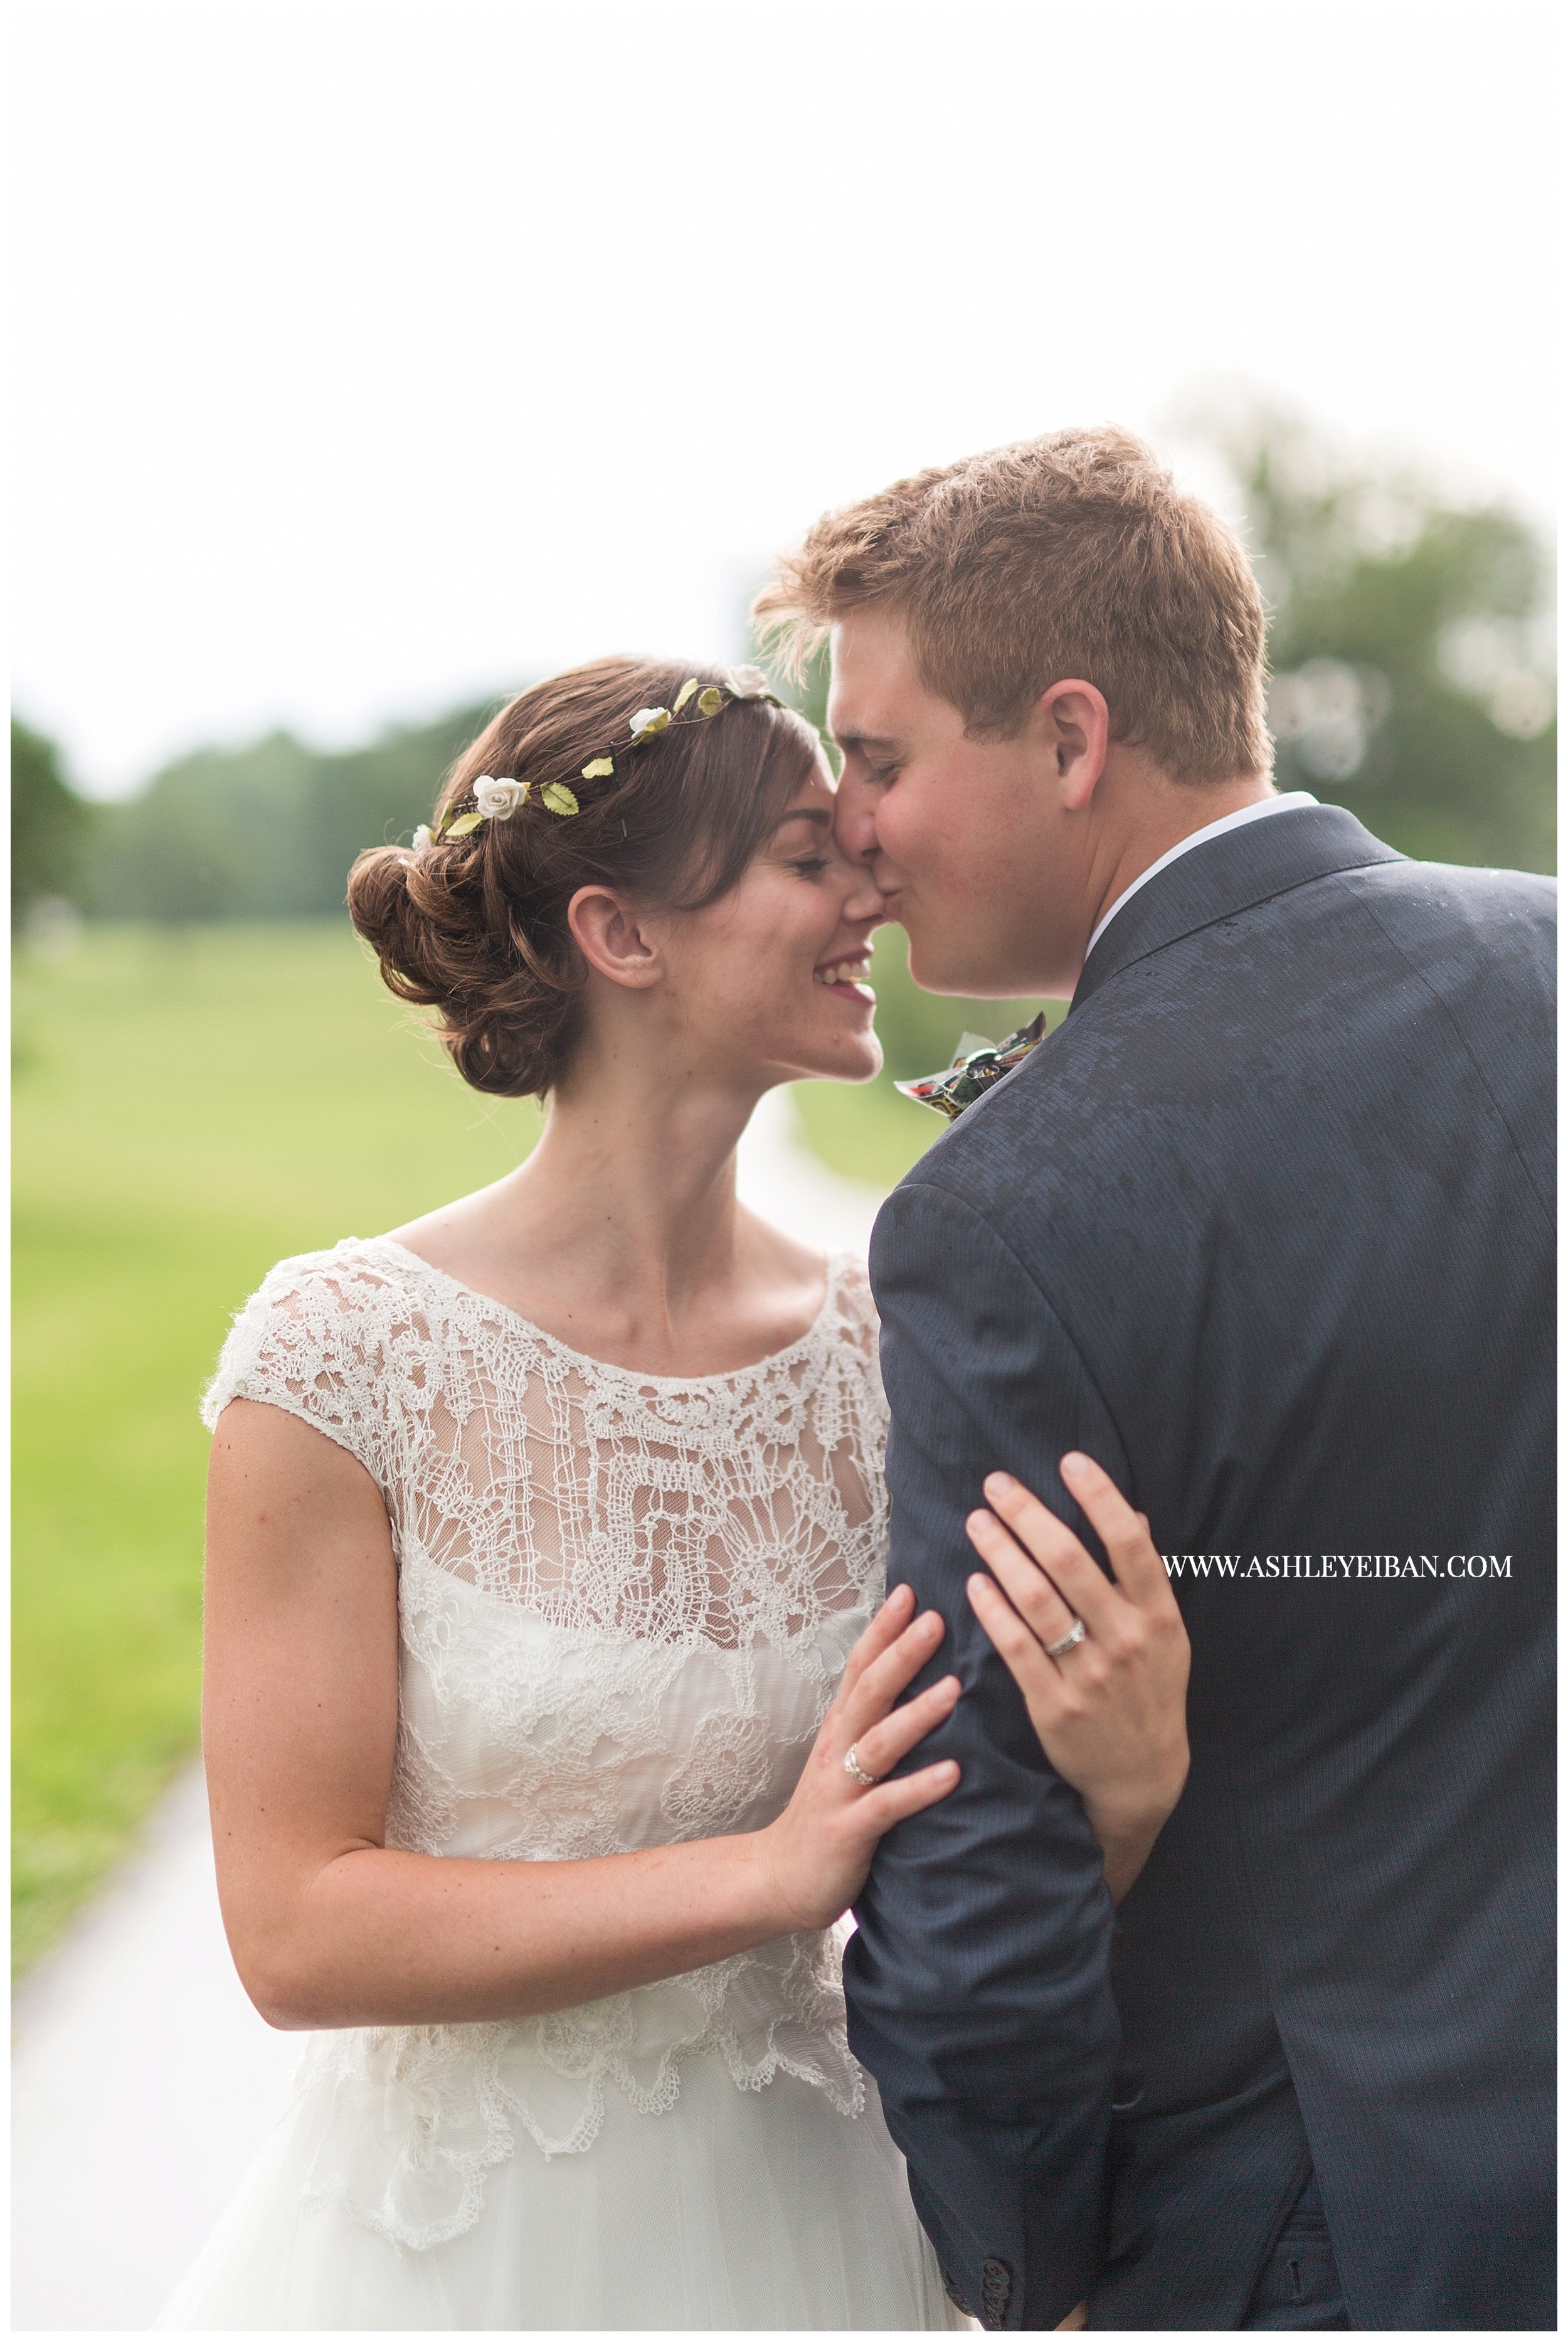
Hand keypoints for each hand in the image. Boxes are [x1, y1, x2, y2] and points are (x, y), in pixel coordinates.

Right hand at [758, 1585, 959, 1931]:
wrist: (778, 1879)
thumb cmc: (826, 1815)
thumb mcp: (846, 1760)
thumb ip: (873, 1724)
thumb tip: (914, 1683)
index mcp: (840, 1729)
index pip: (859, 1667)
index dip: (882, 1629)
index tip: (910, 1590)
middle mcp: (837, 1749)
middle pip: (869, 1691)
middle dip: (901, 1652)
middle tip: (936, 1618)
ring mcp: (841, 1788)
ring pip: (879, 1742)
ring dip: (916, 1714)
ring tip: (954, 1689)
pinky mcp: (849, 1829)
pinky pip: (887, 1804)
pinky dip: (919, 1787)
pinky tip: (953, 1773)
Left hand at [965, 1452, 1188, 1901]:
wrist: (1142, 1776)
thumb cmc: (1150, 1691)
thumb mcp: (1166, 1636)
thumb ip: (1146, 1579)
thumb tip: (1134, 1515)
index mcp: (1159, 1616)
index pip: (1131, 1543)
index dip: (1101, 1497)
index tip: (1068, 1461)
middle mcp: (1127, 1640)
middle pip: (1071, 1563)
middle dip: (1028, 1516)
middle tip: (996, 1486)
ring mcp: (1090, 1675)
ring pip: (1037, 1601)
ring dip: (1001, 1554)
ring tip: (976, 1522)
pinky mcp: (1055, 1706)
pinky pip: (1017, 1648)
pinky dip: (994, 1611)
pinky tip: (975, 1582)